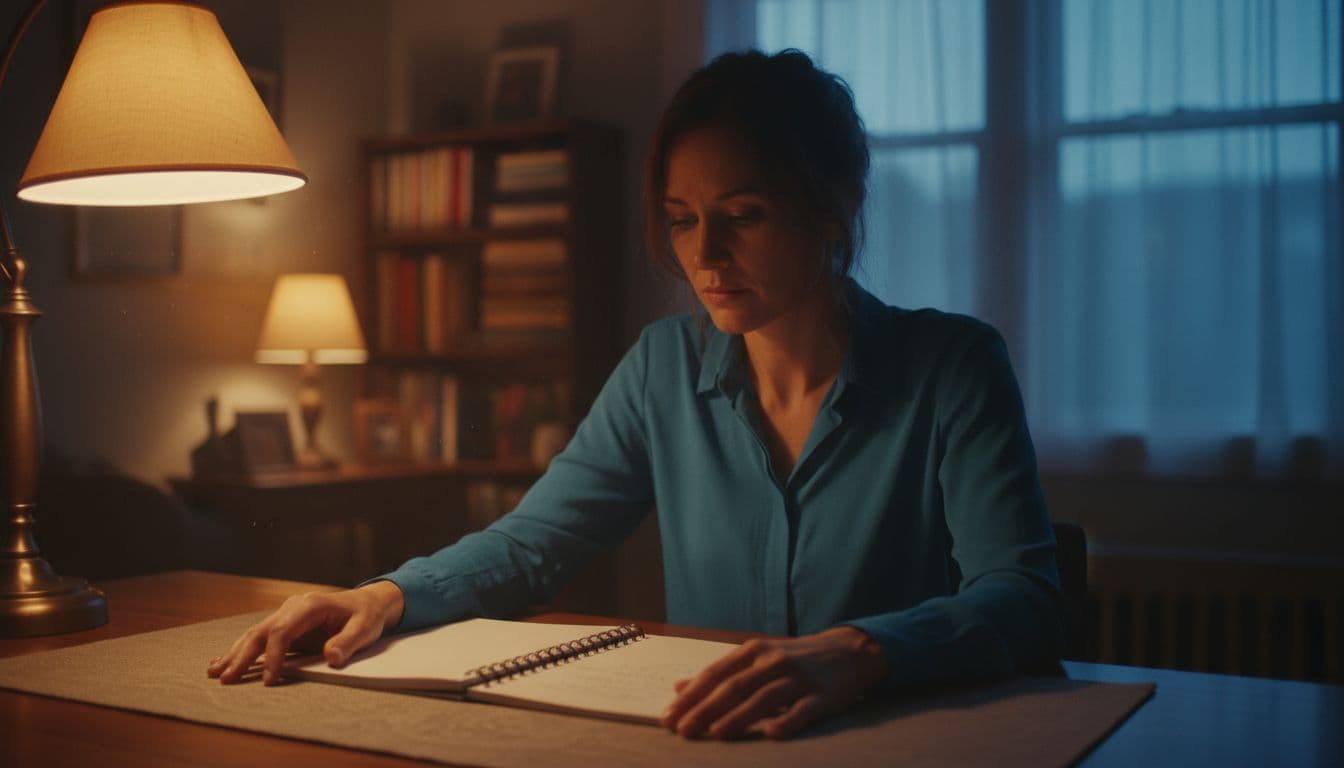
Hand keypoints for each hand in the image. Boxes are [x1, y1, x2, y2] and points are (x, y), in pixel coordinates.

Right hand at [206, 579, 404, 685]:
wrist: (368, 603)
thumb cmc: (367, 615)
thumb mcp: (365, 628)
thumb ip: (349, 642)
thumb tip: (332, 657)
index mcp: (310, 605)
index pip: (283, 631)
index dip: (274, 656)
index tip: (270, 679)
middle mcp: (293, 607)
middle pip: (261, 632)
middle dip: (242, 656)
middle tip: (226, 679)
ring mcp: (286, 614)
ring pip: (255, 634)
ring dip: (235, 653)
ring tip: (214, 672)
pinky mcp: (285, 625)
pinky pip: (260, 638)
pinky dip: (241, 650)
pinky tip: (222, 661)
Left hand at [660, 626, 887, 739]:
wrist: (848, 651)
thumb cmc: (794, 658)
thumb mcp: (756, 658)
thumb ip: (720, 673)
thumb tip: (679, 686)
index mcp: (753, 650)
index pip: (715, 674)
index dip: (691, 696)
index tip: (669, 717)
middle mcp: (773, 660)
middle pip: (734, 686)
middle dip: (706, 709)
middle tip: (683, 730)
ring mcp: (799, 677)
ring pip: (764, 698)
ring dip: (739, 716)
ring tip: (716, 733)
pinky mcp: (823, 695)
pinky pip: (803, 710)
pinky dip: (787, 721)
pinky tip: (771, 734)